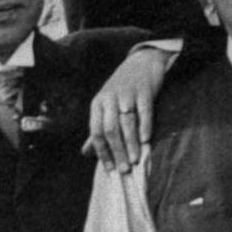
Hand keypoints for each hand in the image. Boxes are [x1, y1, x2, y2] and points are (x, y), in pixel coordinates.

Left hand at [85, 46, 172, 172]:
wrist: (142, 61)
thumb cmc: (122, 89)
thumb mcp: (106, 106)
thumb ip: (98, 129)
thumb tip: (86, 153)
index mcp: (98, 103)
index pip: (96, 132)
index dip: (102, 152)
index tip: (110, 169)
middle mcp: (110, 98)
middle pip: (111, 129)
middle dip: (117, 151)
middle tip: (124, 170)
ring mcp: (127, 93)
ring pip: (127, 122)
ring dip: (131, 143)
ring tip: (135, 160)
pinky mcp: (144, 90)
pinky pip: (144, 110)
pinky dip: (144, 126)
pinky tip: (146, 140)